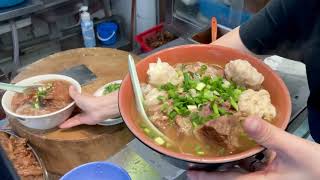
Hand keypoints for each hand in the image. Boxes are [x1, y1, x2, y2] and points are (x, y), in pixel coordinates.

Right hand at [59, 86, 119, 127]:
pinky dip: (68, 124)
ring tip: (56, 120)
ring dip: (66, 118)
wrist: (100, 109)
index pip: (73, 100)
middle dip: (66, 110)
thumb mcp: (79, 96)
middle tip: (56, 112)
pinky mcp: (83, 120)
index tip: (58, 102)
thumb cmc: (90, 101)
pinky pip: (74, 122)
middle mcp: (82, 106)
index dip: (67, 101)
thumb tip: (70, 86)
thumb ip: (74, 93)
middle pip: (72, 109)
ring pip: (73, 116)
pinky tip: (60, 126)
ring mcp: (83, 114)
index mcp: (81, 99)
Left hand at [188, 117, 319, 179]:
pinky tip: (235, 149)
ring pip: (240, 173)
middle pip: (231, 178)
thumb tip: (245, 119)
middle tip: (194, 165)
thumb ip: (269, 135)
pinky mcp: (271, 173)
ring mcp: (266, 178)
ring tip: (210, 156)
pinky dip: (240, 159)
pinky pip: (250, 167)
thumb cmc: (316, 166)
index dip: (209, 178)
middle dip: (212, 173)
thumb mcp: (292, 148)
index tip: (191, 173)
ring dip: (225, 165)